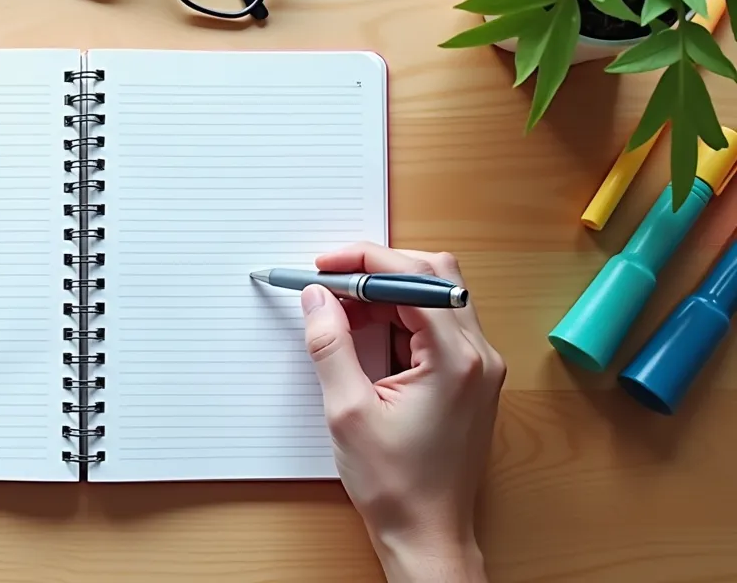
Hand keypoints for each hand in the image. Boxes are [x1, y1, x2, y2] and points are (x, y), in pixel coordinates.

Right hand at [300, 243, 503, 582]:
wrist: (428, 534)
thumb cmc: (396, 487)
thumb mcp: (347, 411)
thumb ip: (330, 346)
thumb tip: (316, 298)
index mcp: (455, 360)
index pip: (413, 278)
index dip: (362, 262)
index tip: (323, 266)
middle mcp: (479, 356)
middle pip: (433, 275)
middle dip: (377, 268)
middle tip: (331, 281)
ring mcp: (480, 367)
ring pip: (438, 296)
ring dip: (389, 291)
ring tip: (342, 309)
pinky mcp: (471, 378)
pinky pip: (440, 324)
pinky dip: (401, 316)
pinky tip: (366, 333)